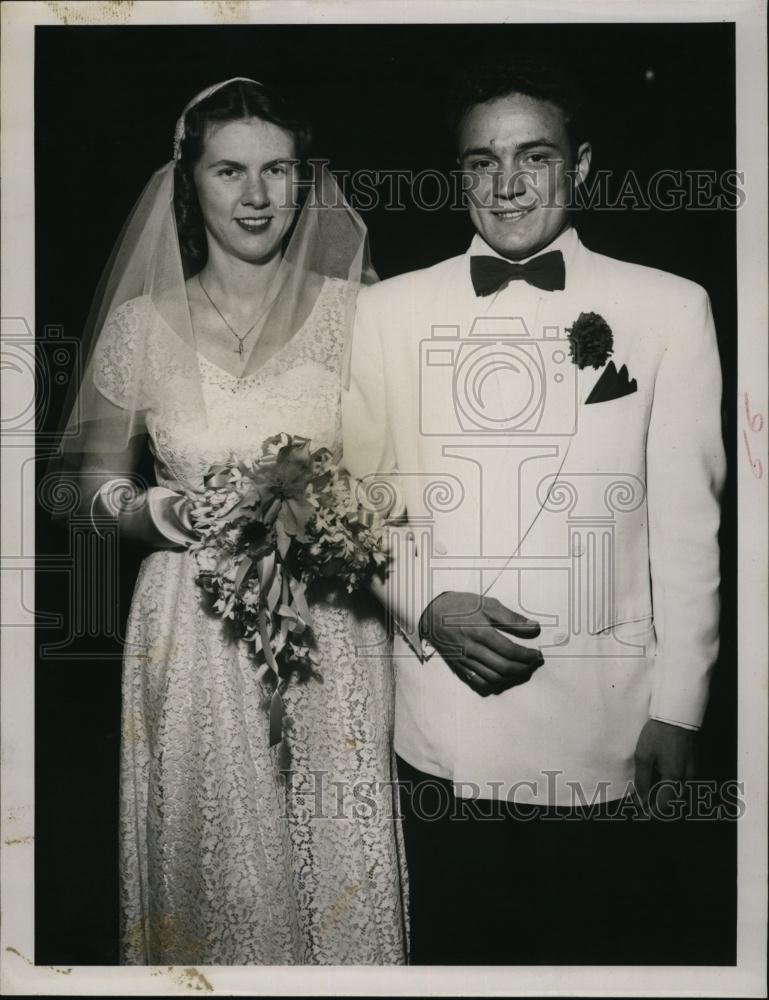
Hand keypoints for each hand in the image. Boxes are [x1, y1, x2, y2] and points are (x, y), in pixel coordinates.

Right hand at [419, 592, 542, 696]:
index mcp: (481, 632)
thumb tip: (534, 628)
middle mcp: (473, 650)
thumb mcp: (487, 604)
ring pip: (494, 678)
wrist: (431, 614)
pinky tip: (502, 675)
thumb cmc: (460, 606)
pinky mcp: (459, 667)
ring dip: (512, 676)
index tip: (537, 654)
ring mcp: (465, 661)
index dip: (527, 656)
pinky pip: (479, 682)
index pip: (510, 651)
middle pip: (504, 668)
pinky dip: (495, 683)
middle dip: (524, 667)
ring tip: (521, 668)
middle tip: (533, 662)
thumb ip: (511, 618)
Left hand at [633, 719, 696, 806]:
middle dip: (656, 805)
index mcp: (674, 778)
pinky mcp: (692, 763)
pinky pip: (681, 781)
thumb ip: (642, 780)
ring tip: (646, 792)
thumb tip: (640, 799)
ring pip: (677, 791)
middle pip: (672, 800)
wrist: (677, 715)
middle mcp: (687, 778)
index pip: (664, 805)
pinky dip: (669, 785)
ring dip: (662, 795)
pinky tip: (657, 779)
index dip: (651, 812)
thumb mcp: (643, 756)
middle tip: (640, 805)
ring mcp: (692, 770)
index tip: (640, 814)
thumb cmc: (658, 734)